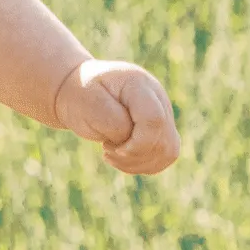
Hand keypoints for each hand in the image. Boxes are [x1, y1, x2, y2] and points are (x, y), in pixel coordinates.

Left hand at [54, 58, 179, 174]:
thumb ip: (113, 121)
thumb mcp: (88, 103)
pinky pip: (164, 156)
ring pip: (168, 151)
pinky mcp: (161, 129)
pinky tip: (120, 158)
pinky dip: (143, 164)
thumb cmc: (81, 95)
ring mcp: (163, 113)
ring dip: (138, 162)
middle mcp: (158, 97)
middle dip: (133, 155)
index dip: (137, 143)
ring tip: (110, 154)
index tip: (109, 147)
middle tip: (105, 148)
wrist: (80, 89)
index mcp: (138, 84)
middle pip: (164, 140)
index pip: (154, 119)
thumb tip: (131, 139)